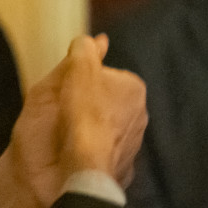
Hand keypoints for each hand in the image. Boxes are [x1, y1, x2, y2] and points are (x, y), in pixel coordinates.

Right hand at [0, 35, 146, 207]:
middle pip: (106, 103)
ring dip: (90, 130)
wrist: (84, 168)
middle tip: (65, 113)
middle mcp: (141, 115)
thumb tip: (93, 39)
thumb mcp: (78, 72)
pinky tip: (75, 155)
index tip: (68, 91)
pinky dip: (92, 153)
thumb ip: (85, 51)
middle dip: (88, 106)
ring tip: (67, 136)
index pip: (105, 76)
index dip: (83, 81)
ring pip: (106, 129)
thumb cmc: (82, 114)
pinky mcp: (123, 168)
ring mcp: (134, 144)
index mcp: (134, 88)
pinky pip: (104, 154)